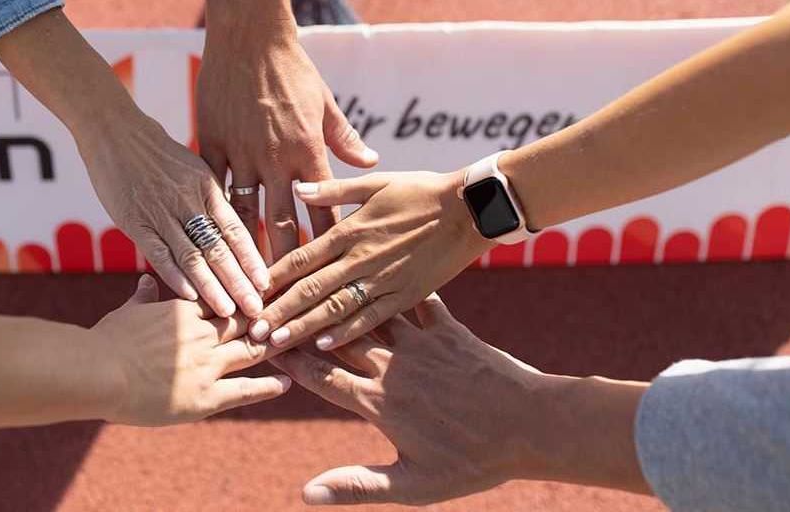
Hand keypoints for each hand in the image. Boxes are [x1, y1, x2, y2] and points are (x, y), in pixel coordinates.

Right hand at [0, 9, 268, 317]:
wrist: (113, 129)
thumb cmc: (157, 151)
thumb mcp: (193, 167)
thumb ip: (211, 198)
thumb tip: (234, 230)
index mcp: (207, 186)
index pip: (235, 228)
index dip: (252, 258)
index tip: (268, 284)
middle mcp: (187, 199)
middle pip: (219, 247)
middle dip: (240, 281)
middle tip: (257, 310)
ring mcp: (160, 210)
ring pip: (191, 254)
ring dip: (211, 286)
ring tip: (228, 312)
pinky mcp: (134, 220)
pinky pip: (158, 251)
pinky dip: (173, 274)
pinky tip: (188, 296)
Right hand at [93, 275, 289, 425]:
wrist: (99, 372)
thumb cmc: (106, 341)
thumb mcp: (127, 313)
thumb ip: (143, 298)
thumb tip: (147, 281)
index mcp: (184, 312)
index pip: (225, 300)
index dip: (245, 298)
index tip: (264, 293)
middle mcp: (203, 335)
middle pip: (247, 322)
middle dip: (269, 318)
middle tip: (292, 314)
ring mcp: (208, 365)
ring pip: (252, 350)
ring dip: (274, 346)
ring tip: (295, 344)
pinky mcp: (207, 396)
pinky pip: (246, 390)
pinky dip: (269, 386)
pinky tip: (288, 383)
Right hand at [199, 1, 377, 259]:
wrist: (248, 38)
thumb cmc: (292, 69)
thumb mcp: (325, 102)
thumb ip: (345, 138)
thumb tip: (372, 161)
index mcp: (306, 151)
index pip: (320, 210)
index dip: (323, 245)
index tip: (326, 279)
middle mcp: (274, 159)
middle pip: (280, 222)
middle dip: (283, 263)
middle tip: (282, 299)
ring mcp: (240, 153)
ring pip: (242, 212)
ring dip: (243, 249)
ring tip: (243, 284)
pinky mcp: (211, 143)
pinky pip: (210, 187)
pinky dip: (208, 214)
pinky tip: (205, 242)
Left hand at [250, 171, 493, 348]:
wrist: (471, 209)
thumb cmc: (421, 191)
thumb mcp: (374, 184)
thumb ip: (333, 189)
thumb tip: (297, 186)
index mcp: (349, 231)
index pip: (300, 258)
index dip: (271, 279)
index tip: (247, 295)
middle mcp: (361, 258)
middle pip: (309, 290)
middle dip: (277, 312)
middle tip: (249, 332)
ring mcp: (383, 280)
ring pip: (334, 309)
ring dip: (302, 328)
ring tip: (275, 344)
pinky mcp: (406, 295)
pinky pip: (371, 317)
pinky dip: (347, 331)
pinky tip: (323, 345)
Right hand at [269, 295, 553, 505]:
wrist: (533, 425)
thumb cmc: (474, 462)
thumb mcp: (414, 485)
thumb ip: (357, 486)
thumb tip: (306, 494)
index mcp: (378, 403)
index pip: (319, 376)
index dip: (286, 358)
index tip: (256, 341)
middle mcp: (392, 367)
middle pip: (334, 336)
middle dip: (299, 317)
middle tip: (269, 295)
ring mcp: (421, 343)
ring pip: (368, 312)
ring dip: (338, 292)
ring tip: (311, 272)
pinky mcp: (449, 330)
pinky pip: (414, 299)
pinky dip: (393, 282)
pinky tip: (378, 261)